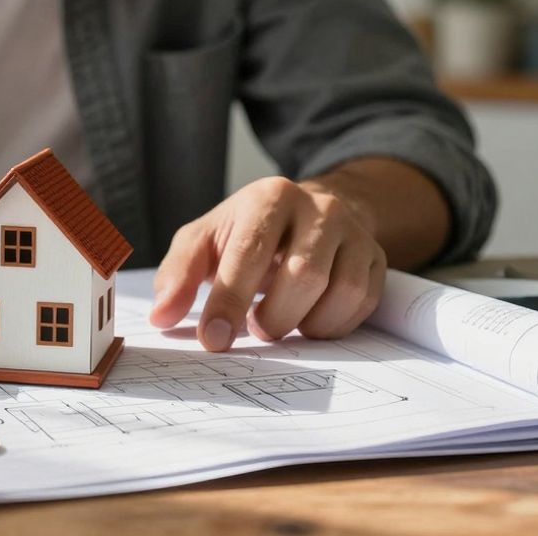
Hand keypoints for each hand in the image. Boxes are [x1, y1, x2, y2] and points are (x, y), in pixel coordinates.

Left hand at [149, 176, 386, 350]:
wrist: (303, 214)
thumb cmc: (243, 233)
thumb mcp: (202, 242)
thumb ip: (176, 275)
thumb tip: (161, 316)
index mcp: (269, 197)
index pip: (249, 253)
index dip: (229, 301)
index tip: (213, 340)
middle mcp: (319, 207)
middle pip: (302, 276)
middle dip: (271, 317)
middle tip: (253, 328)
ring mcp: (354, 231)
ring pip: (340, 292)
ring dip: (303, 324)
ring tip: (276, 322)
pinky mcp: (376, 257)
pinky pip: (363, 304)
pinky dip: (331, 325)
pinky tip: (306, 320)